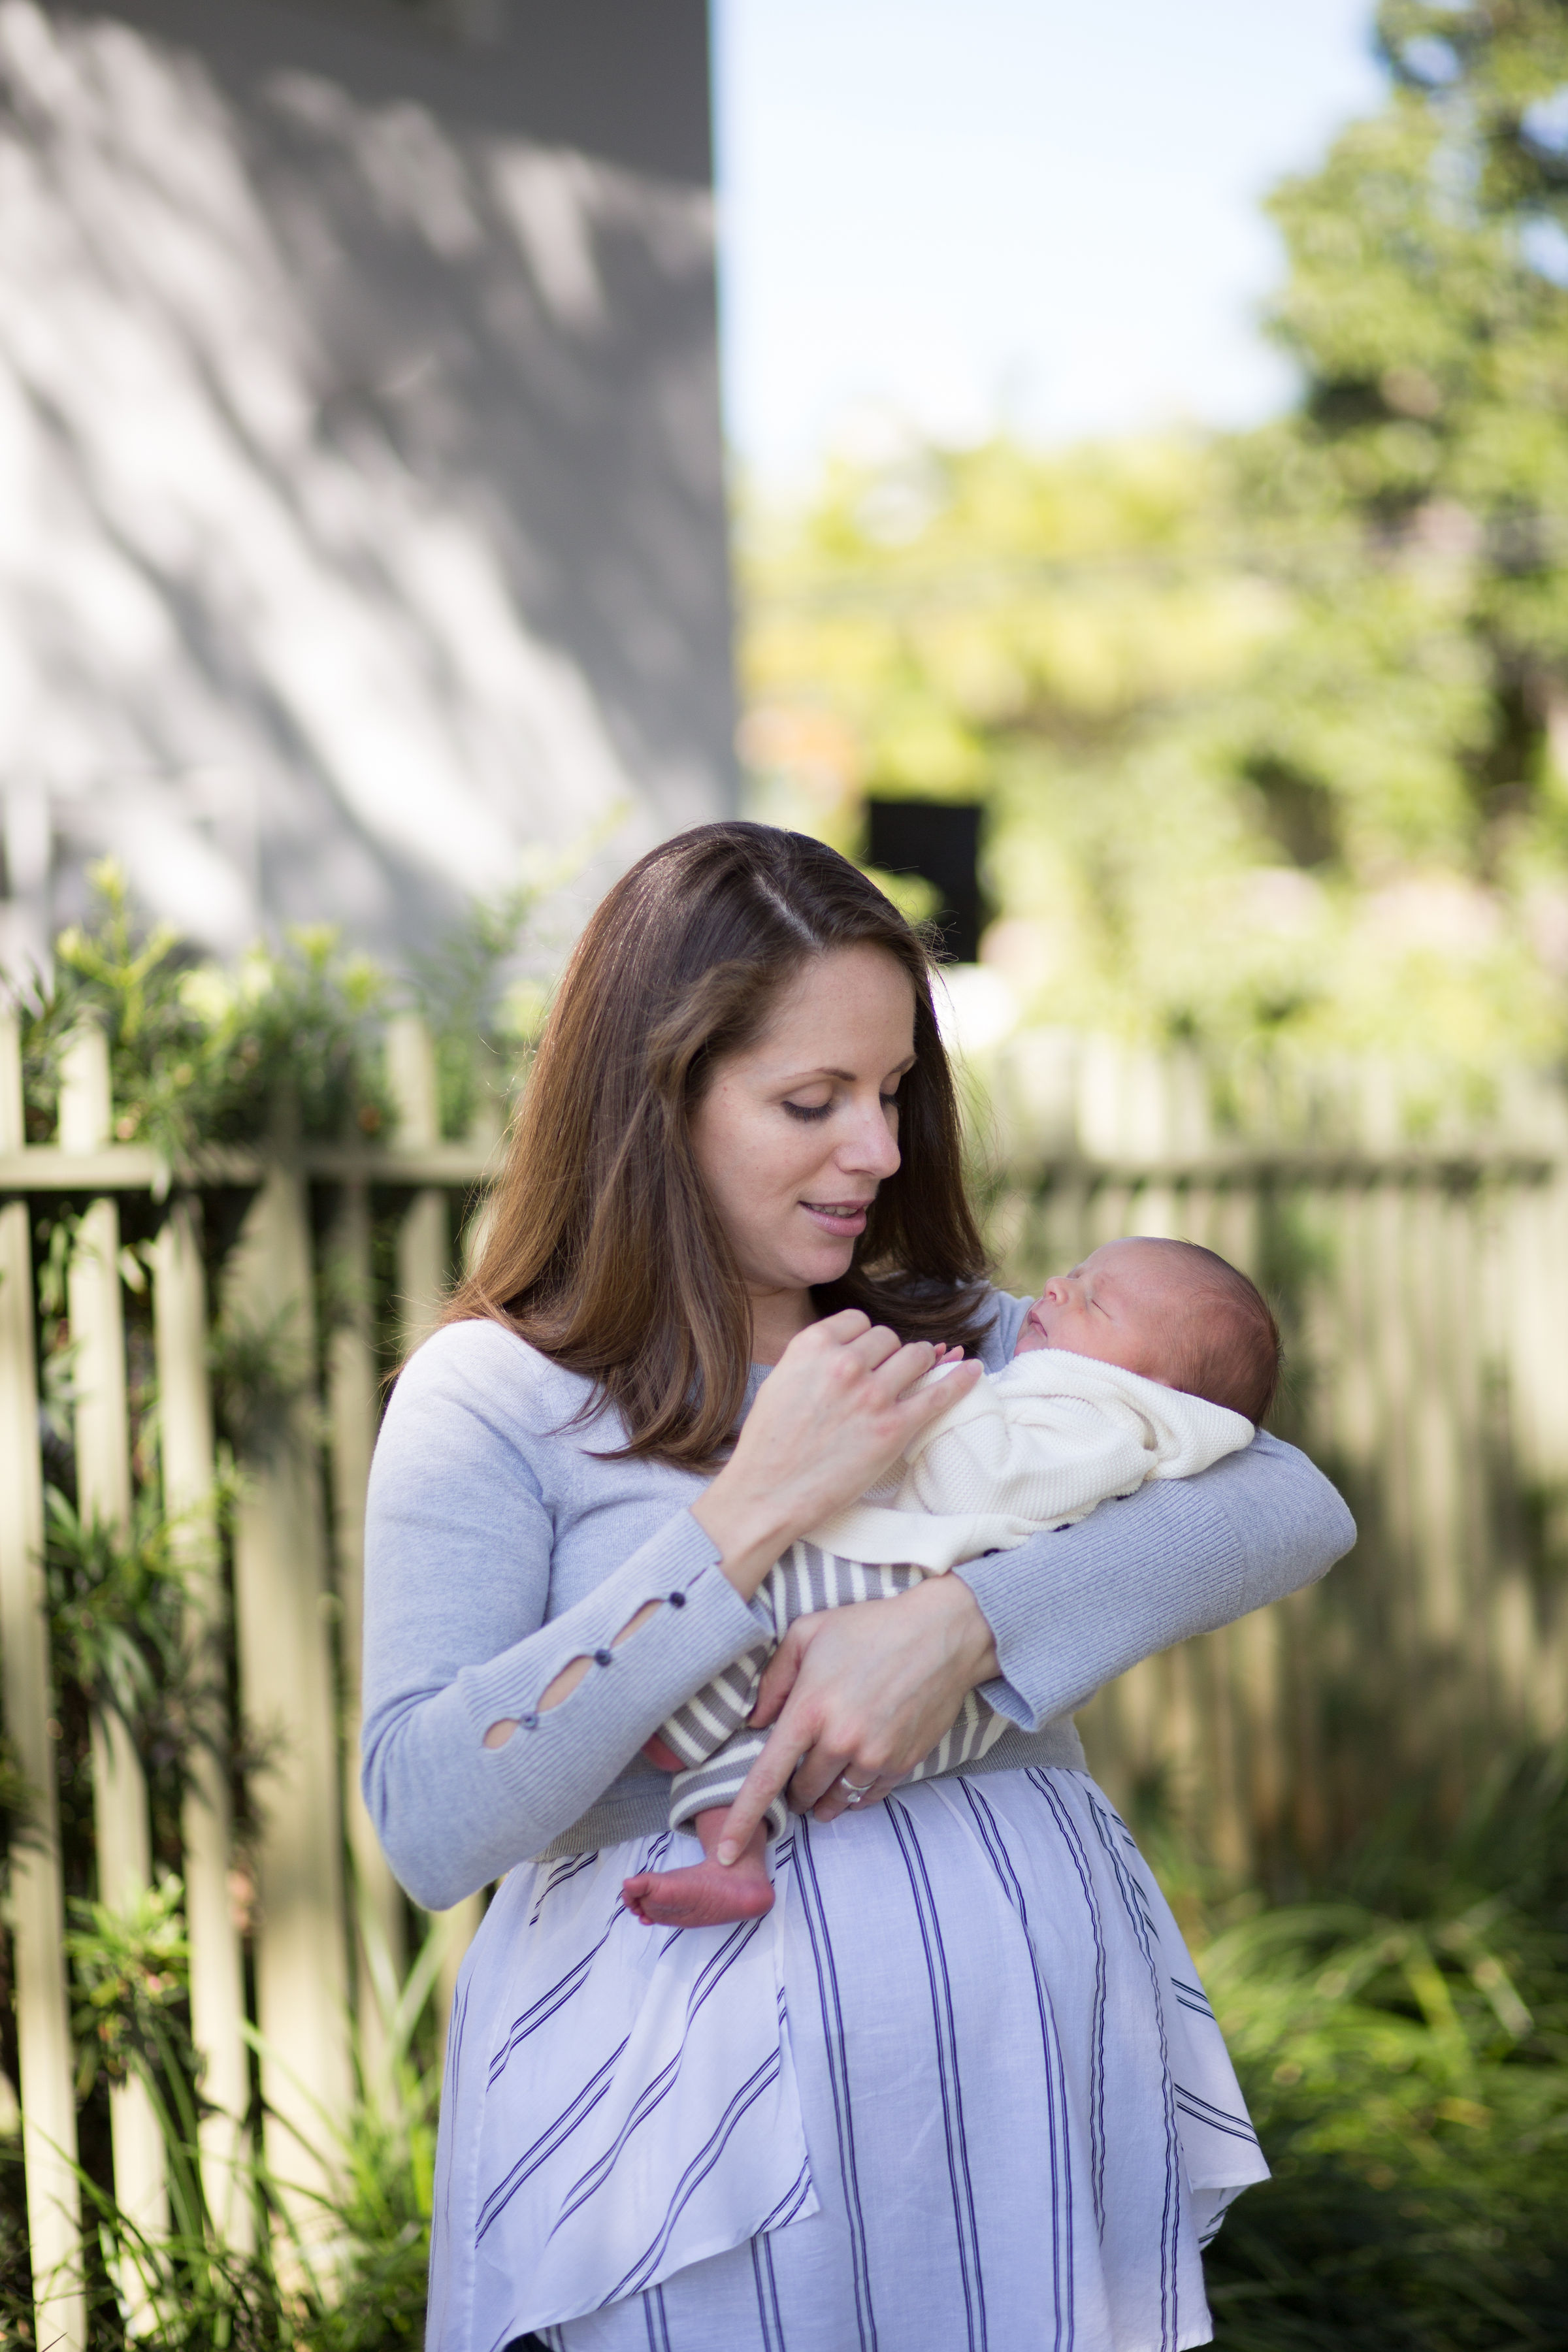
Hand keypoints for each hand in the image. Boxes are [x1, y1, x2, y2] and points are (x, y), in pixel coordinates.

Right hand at [691, 1312, 981, 1601]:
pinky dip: (959, 1379)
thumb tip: (856, 1346)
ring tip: (913, 1378)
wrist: (767, 1492)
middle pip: (889, 1338)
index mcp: (812, 1345)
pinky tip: (973, 1369)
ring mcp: (872, 1394)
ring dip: (918, 1364)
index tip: (863, 1358)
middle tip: (879, 1380)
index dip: (863, 1341)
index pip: (858, 1322)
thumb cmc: (769, 1442)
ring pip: (916, 1355)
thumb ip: (817, 1358)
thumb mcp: (782, 1379)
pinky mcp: (894, 1427)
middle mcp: (845, 1362)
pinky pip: (939, 1393)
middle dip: (888, 1355)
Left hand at [712, 1573, 999, 1860]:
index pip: (766, 1778)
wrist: (943, 1634)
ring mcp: (874, 1756)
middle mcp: (840, 1741)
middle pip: (801, 1792)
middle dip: (793, 1788)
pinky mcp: (903, 1763)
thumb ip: (774, 1678)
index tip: (724, 1853)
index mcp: (809, 1710)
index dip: (743, 1820)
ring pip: (835, 1800)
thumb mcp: (808, 1632)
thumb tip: (755, 1720)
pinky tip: (855, 1771)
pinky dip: (855, 1793)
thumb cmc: (871, 1627)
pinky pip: (868, 1797)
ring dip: (823, 1796)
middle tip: (798, 1767)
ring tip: (824, 1776)